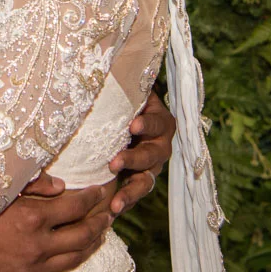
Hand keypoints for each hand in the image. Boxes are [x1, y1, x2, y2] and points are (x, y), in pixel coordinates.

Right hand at [0, 180, 113, 271]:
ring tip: (102, 235)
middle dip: (99, 221)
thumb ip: (31, 185)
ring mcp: (32, 269)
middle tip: (109, 212)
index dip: (91, 198)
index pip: (73, 206)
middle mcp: (37, 244)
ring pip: (74, 259)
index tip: (100, 191)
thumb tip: (61, 186)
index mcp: (31, 216)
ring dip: (92, 246)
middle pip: (80, 233)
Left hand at [108, 90, 174, 214]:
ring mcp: (151, 168)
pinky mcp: (138, 182)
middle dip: (133, 160)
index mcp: (160, 121)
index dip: (146, 124)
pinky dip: (123, 204)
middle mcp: (159, 146)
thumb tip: (113, 57)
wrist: (127, 119)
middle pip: (152, 156)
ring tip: (116, 204)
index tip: (133, 125)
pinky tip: (110, 214)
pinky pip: (134, 196)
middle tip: (114, 162)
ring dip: (131, 193)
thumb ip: (124, 84)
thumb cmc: (123, 101)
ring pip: (146, 182)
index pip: (156, 122)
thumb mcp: (128, 92)